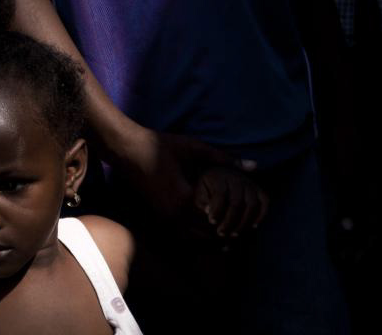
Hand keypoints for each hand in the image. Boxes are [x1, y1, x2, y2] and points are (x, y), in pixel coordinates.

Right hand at [113, 126, 253, 227]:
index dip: (235, 221)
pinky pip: (183, 232)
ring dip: (212, 235)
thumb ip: (224, 159)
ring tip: (230, 229)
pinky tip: (208, 224)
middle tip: (245, 229)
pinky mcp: (159, 215)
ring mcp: (165, 216)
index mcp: (185, 199)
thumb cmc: (159, 145)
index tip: (251, 221)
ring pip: (194, 237)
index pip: (218, 220)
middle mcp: (174, 214)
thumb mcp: (194, 149)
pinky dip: (198, 232)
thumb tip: (256, 167)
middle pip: (207, 234)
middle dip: (226, 231)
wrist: (126, 148)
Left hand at [192, 163, 267, 238]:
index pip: (220, 195)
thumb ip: (202, 200)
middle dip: (229, 221)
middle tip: (221, 233)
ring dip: (244, 223)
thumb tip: (208, 211)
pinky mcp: (260, 191)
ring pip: (252, 205)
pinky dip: (261, 216)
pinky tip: (252, 227)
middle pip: (237, 203)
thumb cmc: (208, 187)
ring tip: (233, 234)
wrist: (222, 174)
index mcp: (219, 177)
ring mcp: (250, 184)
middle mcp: (237, 179)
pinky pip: (265, 203)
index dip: (216, 210)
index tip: (212, 222)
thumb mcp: (200, 190)